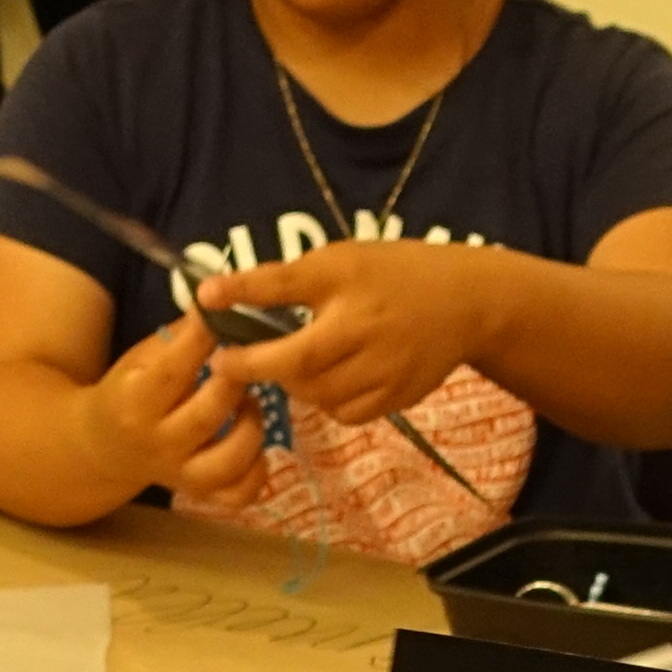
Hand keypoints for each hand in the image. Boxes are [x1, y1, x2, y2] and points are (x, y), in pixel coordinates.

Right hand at [83, 306, 267, 502]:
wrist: (106, 447)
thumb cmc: (130, 391)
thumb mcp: (141, 359)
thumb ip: (180, 338)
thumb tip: (223, 307)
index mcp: (135, 402)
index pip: (176, 368)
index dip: (205, 338)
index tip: (222, 314)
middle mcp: (158, 442)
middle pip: (209, 413)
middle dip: (235, 380)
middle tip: (244, 361)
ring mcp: (181, 473)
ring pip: (230, 459)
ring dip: (252, 425)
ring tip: (249, 404)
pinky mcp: (200, 493)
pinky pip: (239, 494)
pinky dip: (257, 472)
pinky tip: (254, 446)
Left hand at [205, 239, 513, 428]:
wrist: (466, 302)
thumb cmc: (392, 274)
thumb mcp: (342, 259)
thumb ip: (289, 280)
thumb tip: (220, 295)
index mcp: (348, 280)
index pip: (285, 285)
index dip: (243, 291)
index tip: (205, 298)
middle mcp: (365, 325)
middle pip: (298, 358)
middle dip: (255, 365)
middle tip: (224, 364)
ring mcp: (384, 366)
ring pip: (317, 392)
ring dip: (292, 384)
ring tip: (284, 367)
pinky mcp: (397, 395)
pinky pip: (344, 412)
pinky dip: (326, 401)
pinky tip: (326, 382)